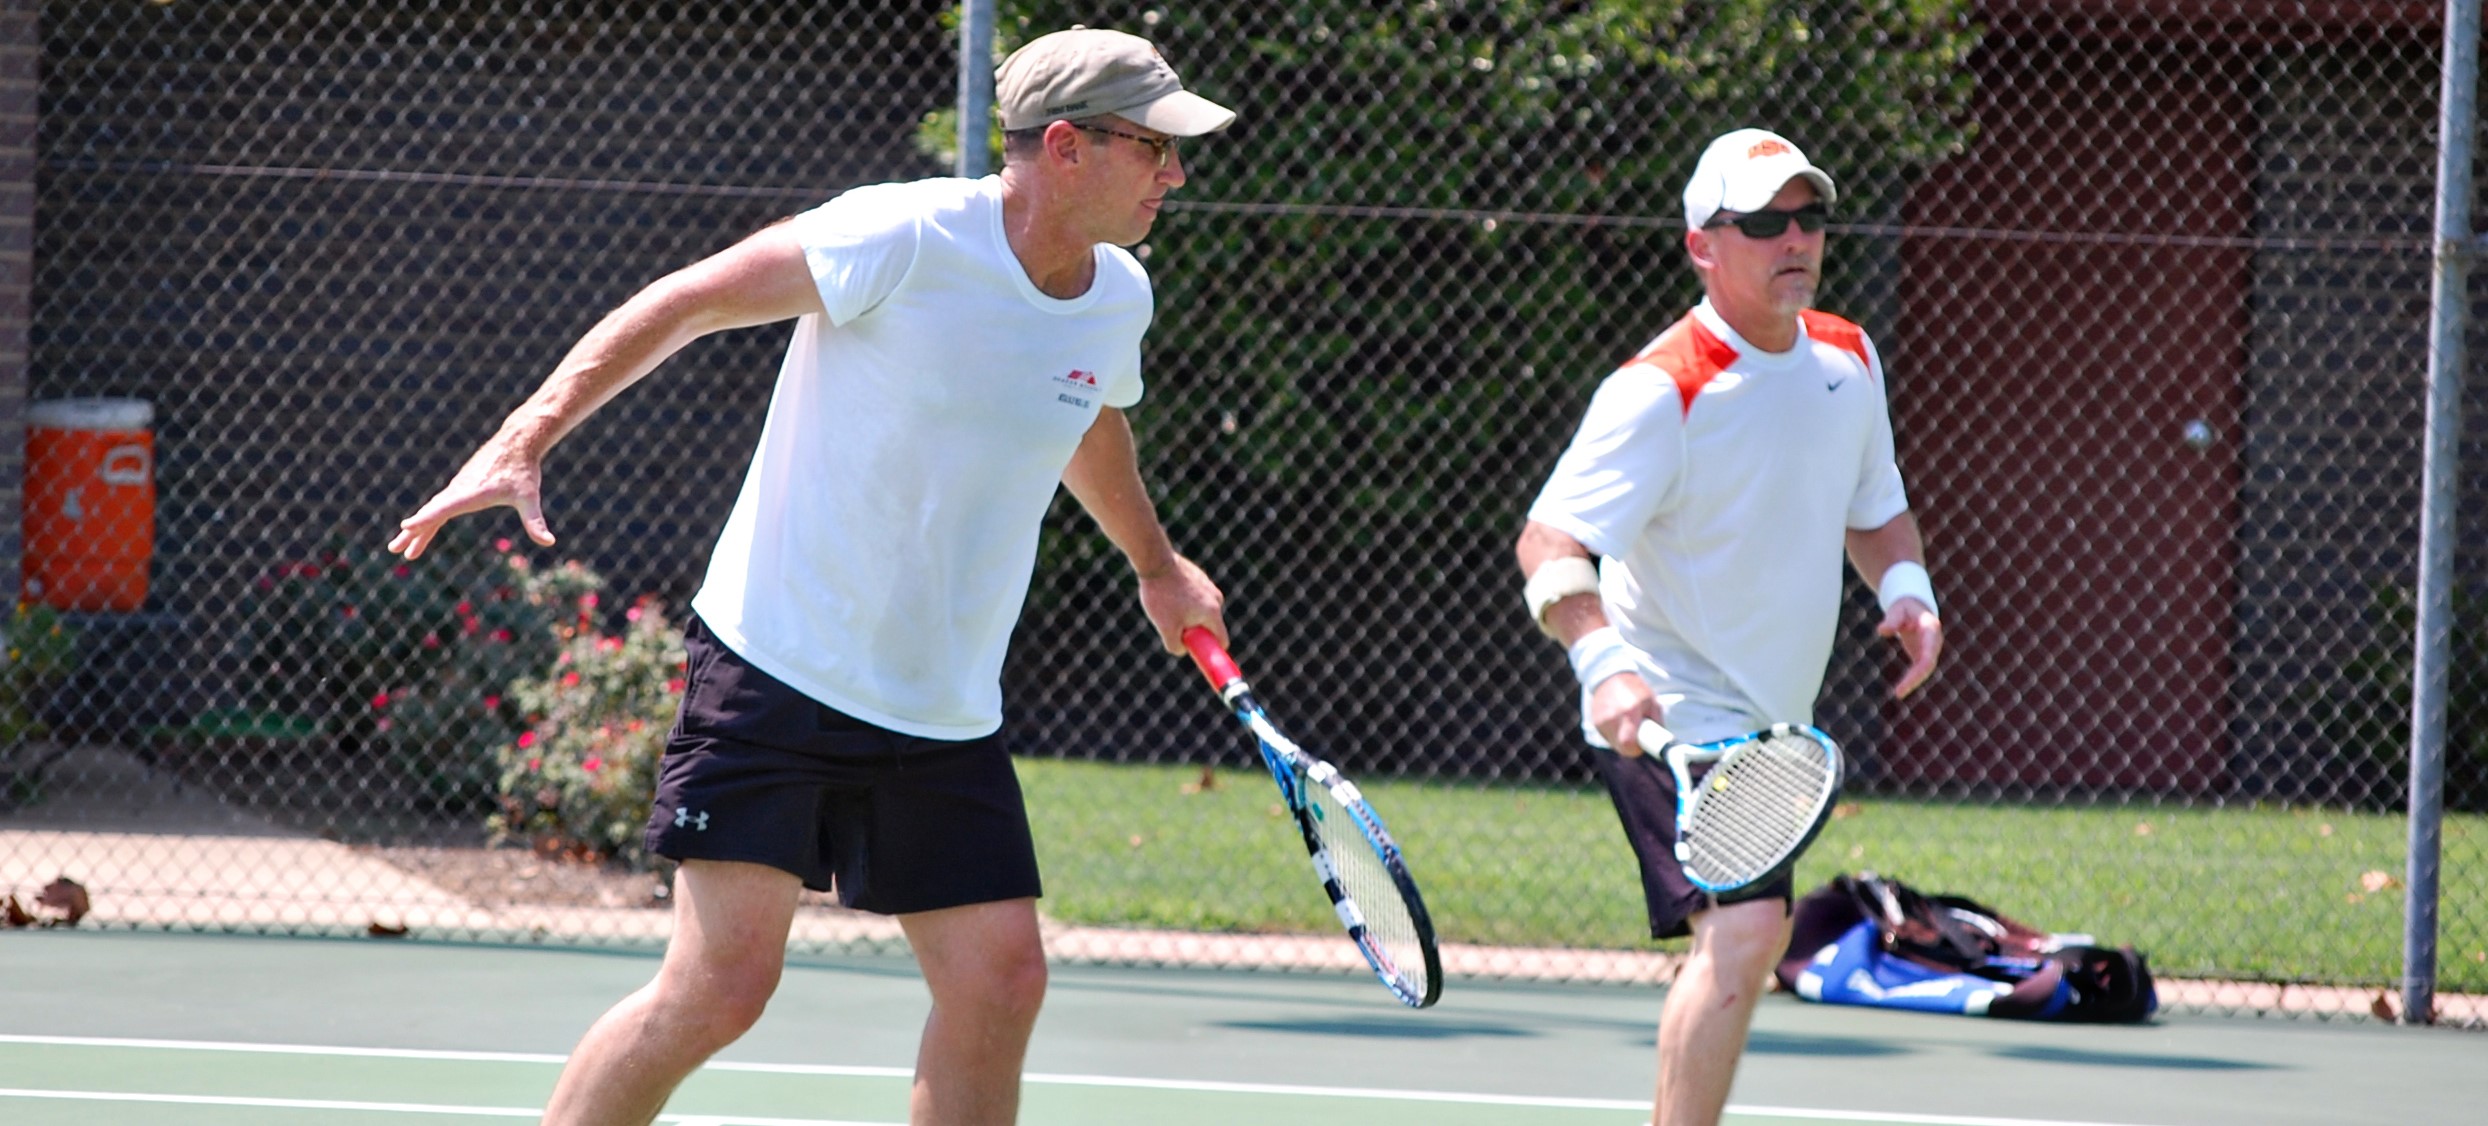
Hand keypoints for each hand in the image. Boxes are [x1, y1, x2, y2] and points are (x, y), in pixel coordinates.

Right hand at [387, 434, 555, 560]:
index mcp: (471, 493)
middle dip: (412, 533)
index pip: (444, 508)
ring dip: (416, 529)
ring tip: (403, 549)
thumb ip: (535, 521)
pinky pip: (439, 506)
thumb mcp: (529, 498)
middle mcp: (459, 489)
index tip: (406, 526)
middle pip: (430, 513)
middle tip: (394, 550)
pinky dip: (427, 519)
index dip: (425, 518)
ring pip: (432, 510)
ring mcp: (456, 487)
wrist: (517, 443)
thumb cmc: (523, 471)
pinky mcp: (459, 486)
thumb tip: (549, 542)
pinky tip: (422, 530)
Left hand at [1136, 553, 1224, 654]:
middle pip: (1210, 626)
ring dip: (1186, 614)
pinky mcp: (1199, 577)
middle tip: (1173, 626)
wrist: (1155, 561)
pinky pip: (1195, 597)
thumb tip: (1183, 649)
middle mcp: (1216, 598)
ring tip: (1167, 606)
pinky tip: (1167, 593)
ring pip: (1200, 610)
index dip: (1211, 651)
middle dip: (1194, 631)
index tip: (1198, 652)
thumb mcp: (1165, 628)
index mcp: (1213, 613)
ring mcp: (1208, 585)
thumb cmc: (1161, 596)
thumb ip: (1176, 646)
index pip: (1222, 641)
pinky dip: (1183, 600)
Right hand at [1589, 671, 1664, 755]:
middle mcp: (1612, 718)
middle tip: (1638, 735)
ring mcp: (1601, 721)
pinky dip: (1615, 734)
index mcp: (1629, 711)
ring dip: (1623, 739)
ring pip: (1614, 743)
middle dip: (1632, 745)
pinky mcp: (1596, 722)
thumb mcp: (1651, 701)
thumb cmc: (1635, 689)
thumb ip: (1656, 722)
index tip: (1642, 744)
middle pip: (1622, 747)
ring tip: (1627, 724)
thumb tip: (1662, 741)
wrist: (1610, 676)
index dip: (1637, 748)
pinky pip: (1608, 737)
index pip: (1628, 744)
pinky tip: (1618, 721)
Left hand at [1879, 598, 1942, 697]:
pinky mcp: (1922, 656)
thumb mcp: (1898, 608)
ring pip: (1924, 670)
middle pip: (1928, 664)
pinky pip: (1918, 671)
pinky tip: (1900, 690)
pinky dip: (1910, 680)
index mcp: (1930, 628)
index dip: (1923, 663)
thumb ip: (1892, 619)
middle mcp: (1934, 641)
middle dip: (1915, 678)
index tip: (1914, 674)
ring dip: (1912, 682)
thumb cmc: (1905, 607)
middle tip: (1899, 692)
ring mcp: (1930, 650)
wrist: (1913, 607)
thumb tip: (1882, 631)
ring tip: (1898, 693)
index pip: (1930, 649)